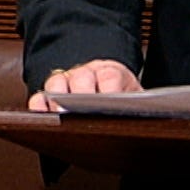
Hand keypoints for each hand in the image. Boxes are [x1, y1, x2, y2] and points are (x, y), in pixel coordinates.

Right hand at [26, 59, 141, 111]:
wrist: (107, 88)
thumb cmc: (121, 101)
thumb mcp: (135, 101)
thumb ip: (139, 105)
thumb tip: (151, 114)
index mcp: (112, 73)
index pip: (111, 77)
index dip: (109, 90)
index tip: (109, 101)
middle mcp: (87, 73)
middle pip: (82, 79)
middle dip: (81, 95)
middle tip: (82, 111)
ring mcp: (67, 81)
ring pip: (58, 83)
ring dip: (57, 99)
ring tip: (59, 116)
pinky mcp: (50, 94)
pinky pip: (41, 96)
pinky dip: (39, 105)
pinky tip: (40, 116)